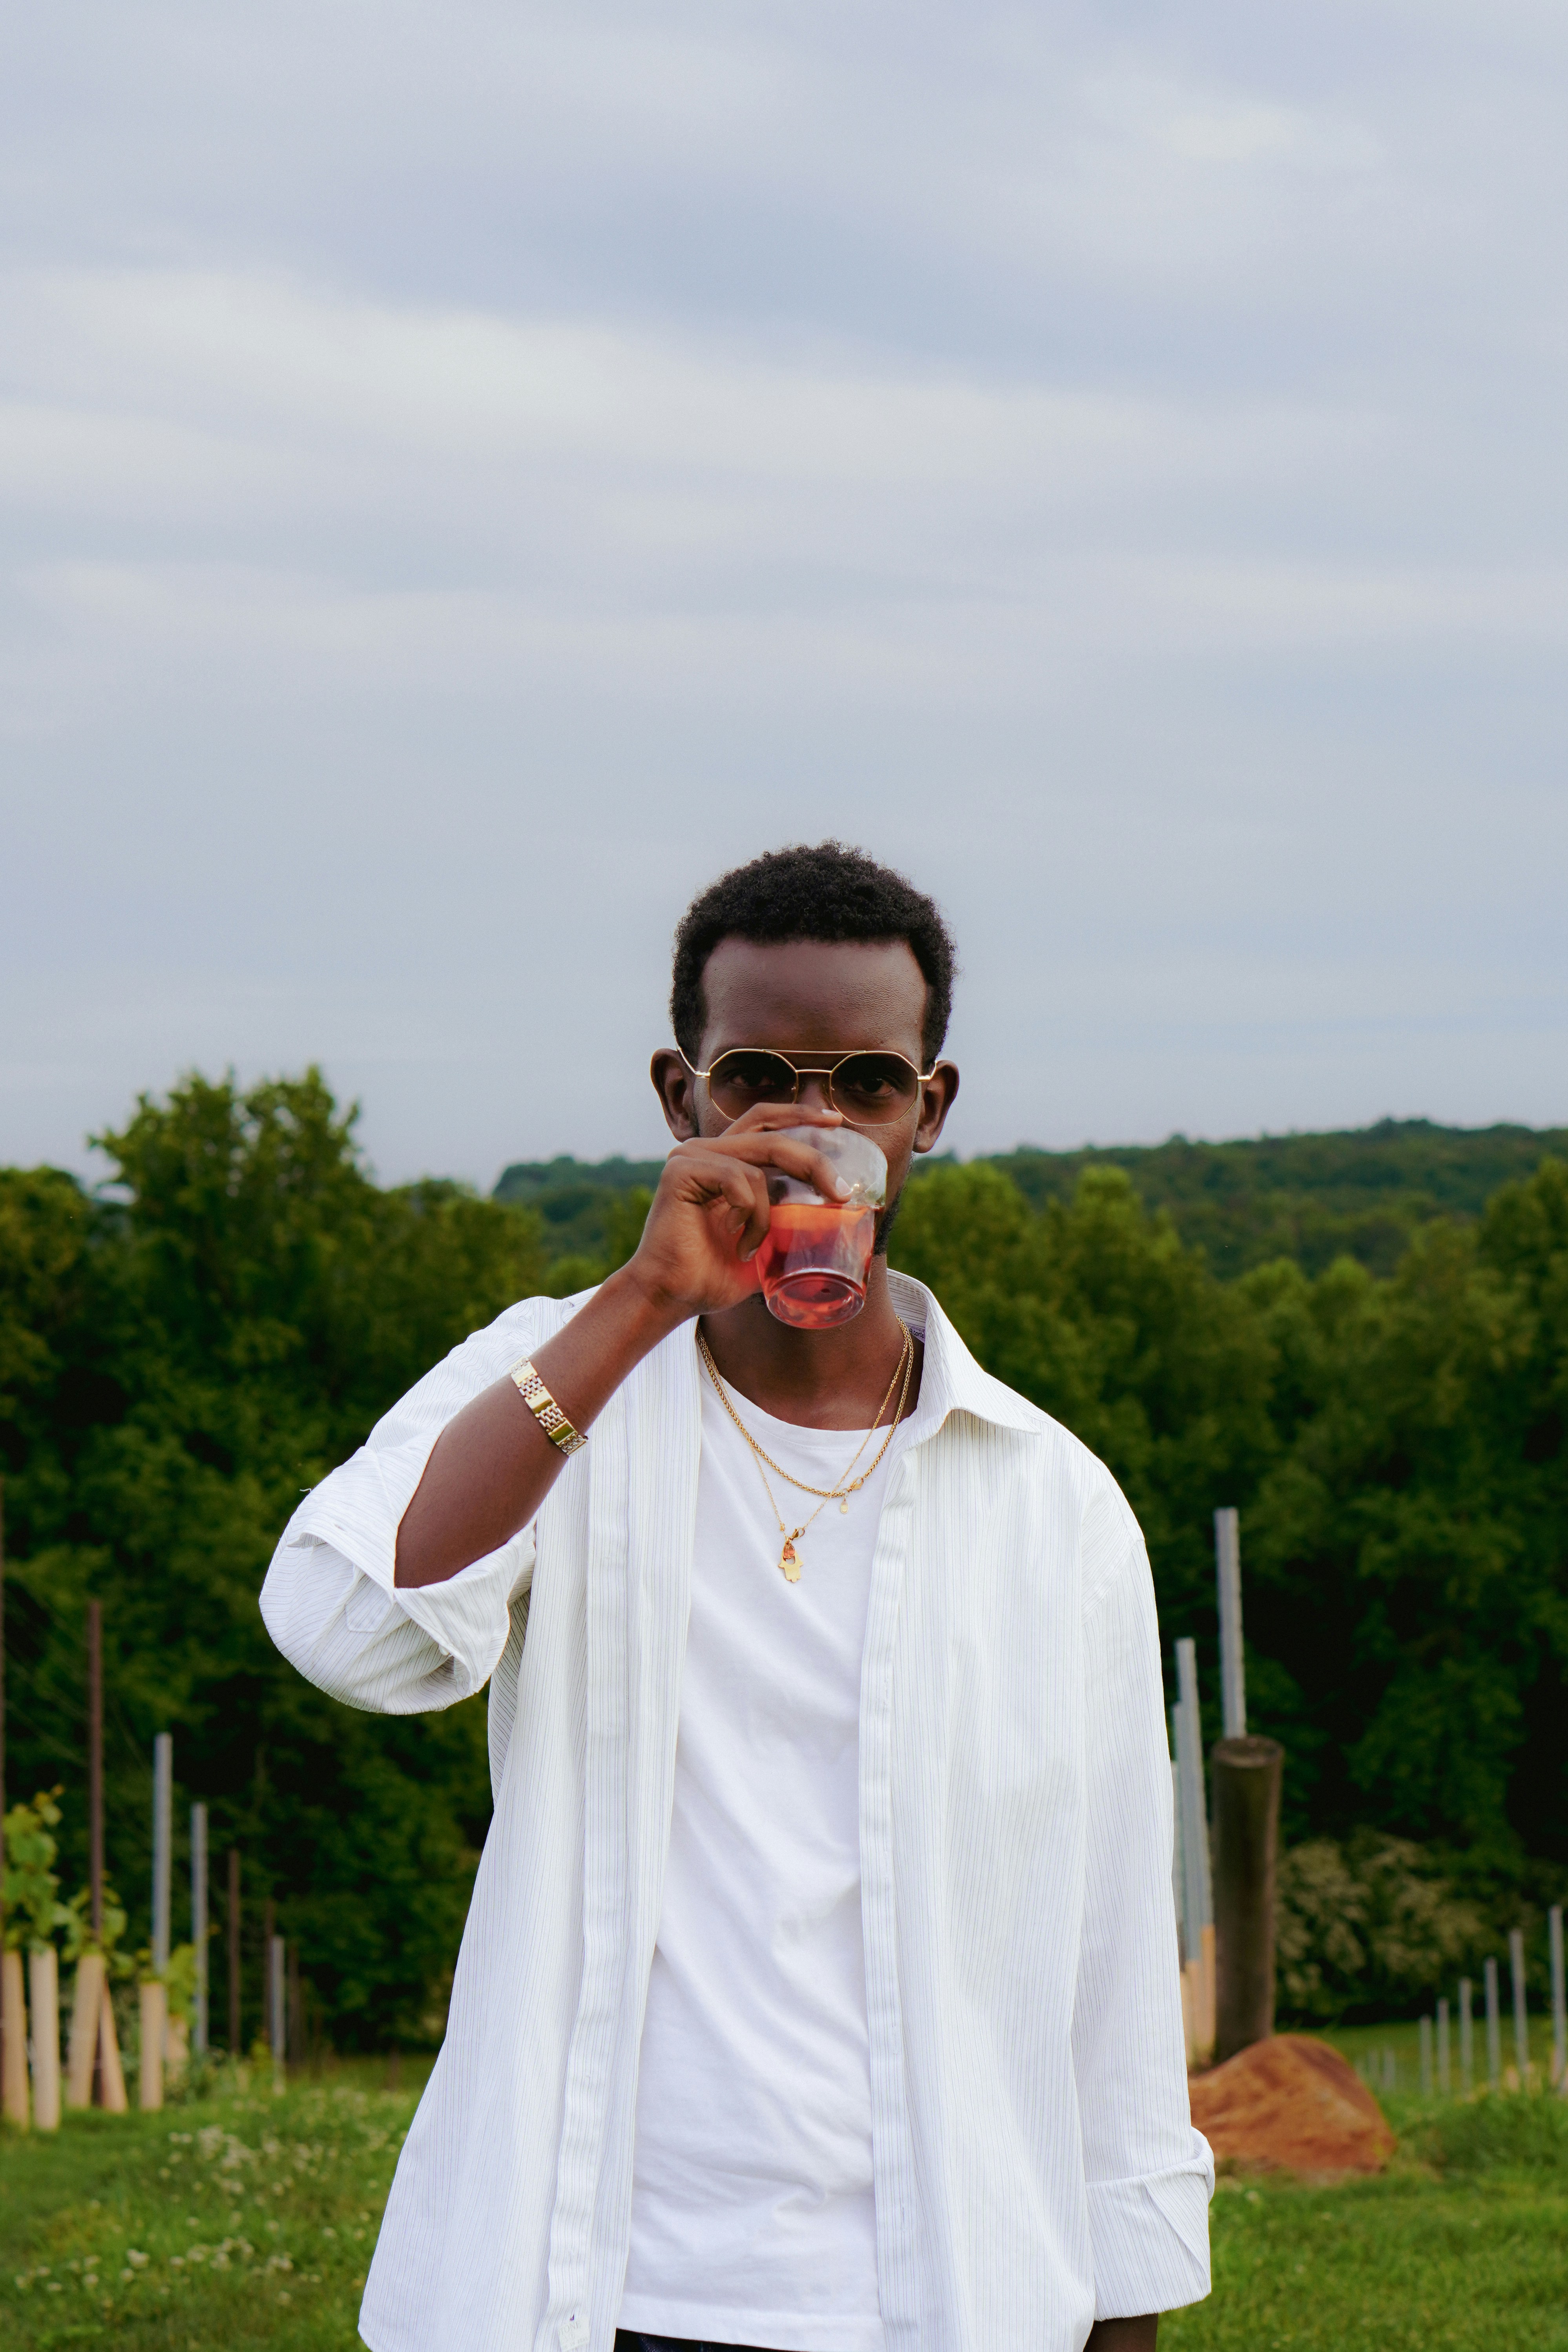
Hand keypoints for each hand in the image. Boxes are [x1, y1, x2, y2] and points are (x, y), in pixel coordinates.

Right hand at [622, 1104, 849, 1319]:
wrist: (673, 1296)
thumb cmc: (713, 1273)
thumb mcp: (766, 1241)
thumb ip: (790, 1218)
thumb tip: (837, 1212)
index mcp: (724, 1158)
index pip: (765, 1121)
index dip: (800, 1115)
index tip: (835, 1121)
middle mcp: (706, 1150)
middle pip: (772, 1136)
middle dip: (814, 1162)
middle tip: (842, 1191)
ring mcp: (691, 1156)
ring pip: (759, 1165)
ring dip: (768, 1214)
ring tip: (752, 1248)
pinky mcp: (681, 1170)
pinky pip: (737, 1179)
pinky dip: (748, 1214)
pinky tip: (736, 1241)